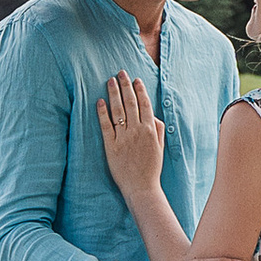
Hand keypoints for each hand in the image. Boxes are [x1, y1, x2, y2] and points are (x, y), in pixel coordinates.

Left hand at [99, 70, 166, 199]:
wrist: (141, 187)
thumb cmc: (152, 168)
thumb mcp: (160, 147)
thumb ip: (157, 129)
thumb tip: (152, 114)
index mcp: (150, 130)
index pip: (144, 104)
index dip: (140, 90)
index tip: (136, 79)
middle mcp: (136, 131)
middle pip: (130, 103)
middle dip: (125, 86)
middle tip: (121, 72)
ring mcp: (123, 138)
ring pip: (118, 110)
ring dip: (114, 93)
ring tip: (110, 81)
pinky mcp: (111, 146)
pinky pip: (106, 125)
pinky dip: (102, 112)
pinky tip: (99, 101)